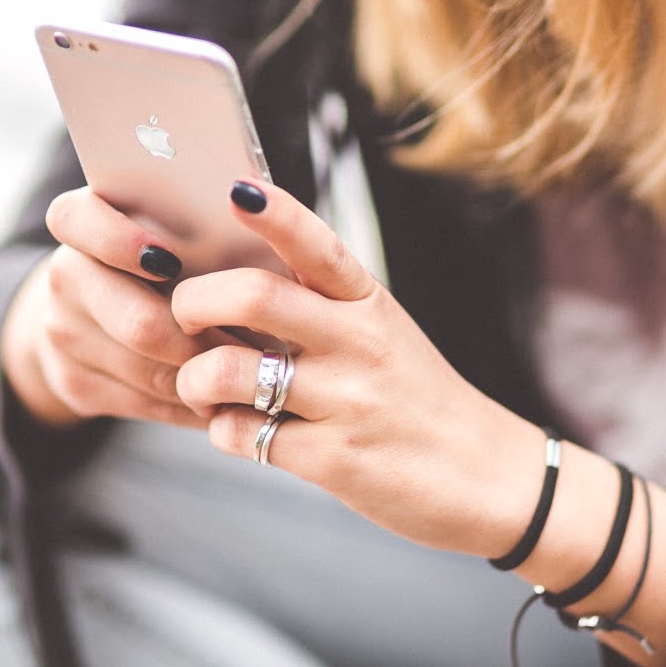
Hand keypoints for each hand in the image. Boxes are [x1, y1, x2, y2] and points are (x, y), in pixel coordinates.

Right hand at [0, 187, 234, 429]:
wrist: (87, 312)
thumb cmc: (156, 257)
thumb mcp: (167, 226)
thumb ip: (195, 221)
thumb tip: (254, 218)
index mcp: (79, 223)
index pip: (74, 219)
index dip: (119, 241)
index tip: (170, 261)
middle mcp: (65, 278)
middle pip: (139, 323)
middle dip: (204, 339)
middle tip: (256, 342)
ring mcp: (63, 336)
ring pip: (150, 372)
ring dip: (208, 376)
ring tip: (252, 369)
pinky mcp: (74, 385)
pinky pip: (147, 403)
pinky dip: (192, 403)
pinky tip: (223, 395)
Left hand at [171, 180, 543, 554]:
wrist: (484, 476)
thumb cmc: (416, 399)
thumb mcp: (382, 333)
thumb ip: (320, 306)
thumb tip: (232, 281)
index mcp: (369, 303)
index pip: (318, 244)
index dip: (275, 213)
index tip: (237, 189)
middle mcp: (359, 343)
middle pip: (254, 296)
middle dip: (193, 301)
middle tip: (181, 315)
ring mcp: (346, 402)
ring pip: (230, 371)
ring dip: (194, 379)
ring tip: (200, 387)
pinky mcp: (333, 460)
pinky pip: (242, 435)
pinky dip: (222, 430)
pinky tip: (239, 429)